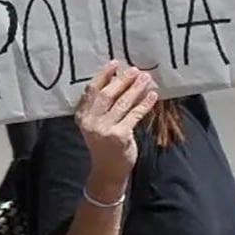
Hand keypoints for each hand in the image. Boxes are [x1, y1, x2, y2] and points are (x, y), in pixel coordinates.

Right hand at [75, 61, 158, 189]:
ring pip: (122, 103)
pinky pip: (134, 115)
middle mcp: (91, 122)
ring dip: (136, 89)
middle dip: (122, 80)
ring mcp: (105, 129)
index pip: (91, 90)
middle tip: (135, 70)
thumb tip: (119, 79)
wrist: (107, 171)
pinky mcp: (120, 136)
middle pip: (107, 94)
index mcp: (82, 116)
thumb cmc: (103, 144)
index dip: (103, 74)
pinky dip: (144, 104)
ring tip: (146, 79)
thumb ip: (101, 106)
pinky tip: (152, 96)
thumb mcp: (95, 124)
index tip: (115, 63)